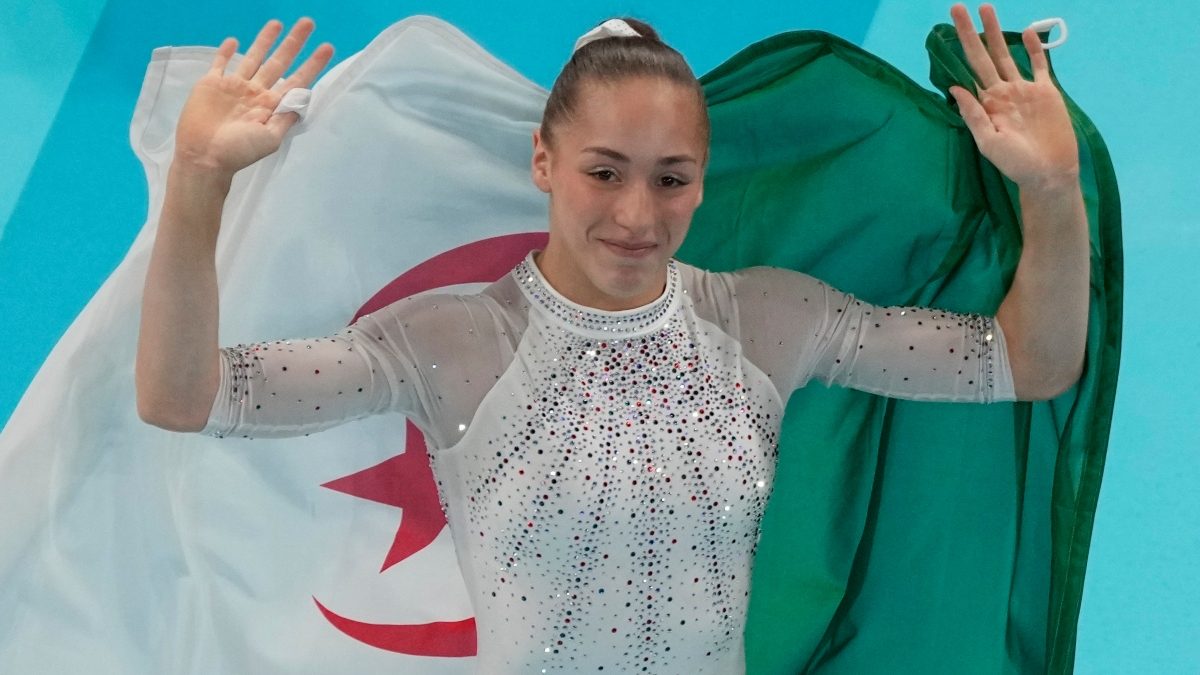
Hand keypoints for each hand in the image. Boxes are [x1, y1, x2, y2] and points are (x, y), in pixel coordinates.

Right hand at [173, 18, 332, 175]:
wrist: (204, 157)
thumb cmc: (239, 151)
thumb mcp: (271, 138)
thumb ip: (287, 116)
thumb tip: (305, 97)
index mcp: (272, 105)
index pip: (297, 80)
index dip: (312, 64)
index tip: (327, 47)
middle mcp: (256, 92)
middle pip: (279, 62)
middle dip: (294, 43)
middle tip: (308, 23)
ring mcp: (234, 87)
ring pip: (253, 57)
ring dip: (265, 40)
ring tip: (278, 23)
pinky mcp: (212, 83)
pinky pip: (220, 63)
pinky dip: (226, 52)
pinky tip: (234, 40)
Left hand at [948, 4, 1078, 190]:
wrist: (1048, 172)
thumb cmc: (1015, 163)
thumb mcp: (988, 141)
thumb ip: (973, 114)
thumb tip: (955, 88)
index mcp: (986, 103)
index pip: (968, 69)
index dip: (959, 47)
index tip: (946, 27)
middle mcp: (1002, 92)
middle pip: (984, 55)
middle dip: (971, 32)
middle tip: (957, 7)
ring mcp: (1024, 90)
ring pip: (1008, 54)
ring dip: (996, 32)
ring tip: (986, 9)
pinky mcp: (1046, 92)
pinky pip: (1039, 66)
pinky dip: (1035, 49)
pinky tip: (1027, 32)